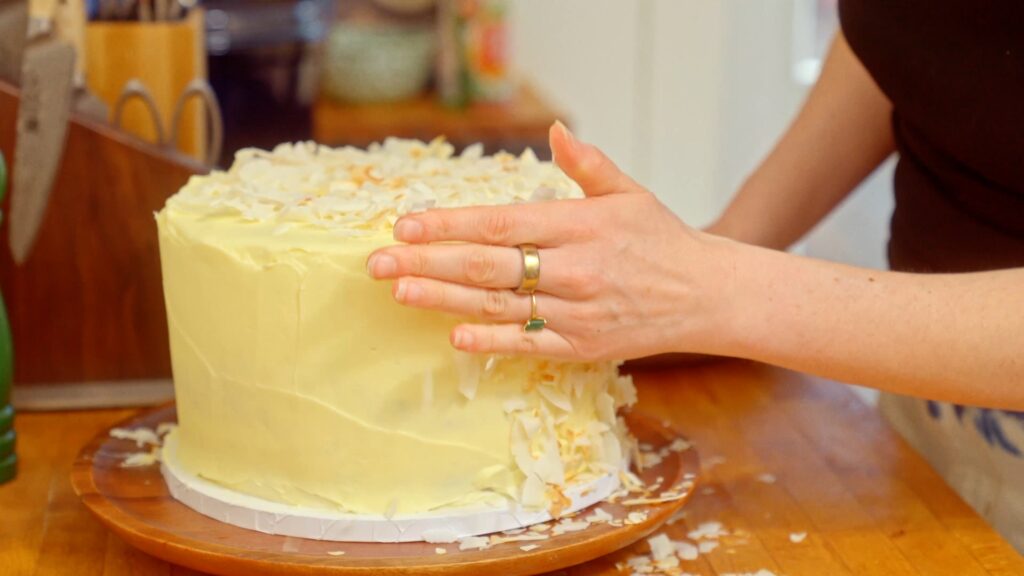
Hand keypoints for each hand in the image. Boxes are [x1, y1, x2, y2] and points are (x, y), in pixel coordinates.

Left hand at [367, 122, 729, 360]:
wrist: (706, 295)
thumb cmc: (661, 239)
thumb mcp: (628, 193)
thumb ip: (587, 164)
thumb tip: (556, 129)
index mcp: (579, 225)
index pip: (499, 223)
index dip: (448, 224)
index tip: (406, 224)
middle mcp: (573, 269)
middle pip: (485, 265)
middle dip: (426, 262)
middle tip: (378, 262)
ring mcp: (576, 312)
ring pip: (497, 305)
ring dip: (442, 298)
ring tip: (399, 291)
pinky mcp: (582, 347)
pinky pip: (527, 345)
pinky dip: (490, 341)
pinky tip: (452, 334)